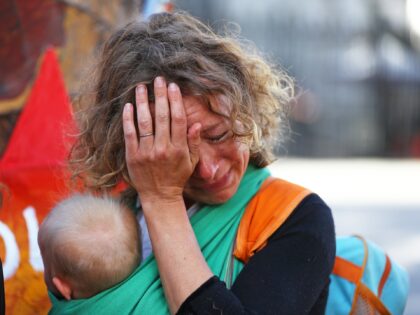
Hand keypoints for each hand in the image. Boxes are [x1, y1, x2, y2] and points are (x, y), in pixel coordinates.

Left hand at [122, 77, 201, 203]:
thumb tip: (196, 123)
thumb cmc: (177, 177)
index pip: (178, 119)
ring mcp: (146, 152)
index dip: (175, 101)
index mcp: (179, 149)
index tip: (173, 87)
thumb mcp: (191, 162)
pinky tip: (129, 106)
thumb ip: (193, 142)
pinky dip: (129, 119)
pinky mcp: (132, 156)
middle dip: (160, 95)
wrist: (159, 196)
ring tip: (141, 87)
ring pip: (144, 122)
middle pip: (161, 116)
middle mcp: (162, 148)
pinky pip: (130, 134)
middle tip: (158, 80)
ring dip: (143, 102)